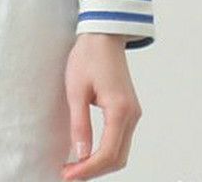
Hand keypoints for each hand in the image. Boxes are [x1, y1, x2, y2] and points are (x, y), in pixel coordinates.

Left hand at [60, 34, 142, 179]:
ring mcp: (133, 113)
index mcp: (120, 110)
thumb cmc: (88, 56)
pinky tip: (88, 152)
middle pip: (117, 158)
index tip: (67, 175)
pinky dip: (106, 151)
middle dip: (94, 170)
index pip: (107, 154)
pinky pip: (120, 139)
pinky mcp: (129, 110)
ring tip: (75, 165)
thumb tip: (80, 155)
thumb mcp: (76, 90)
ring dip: (100, 163)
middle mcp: (132, 115)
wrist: (103, 34)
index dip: (87, 169)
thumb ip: (79, 124)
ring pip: (121, 151)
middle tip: (69, 173)